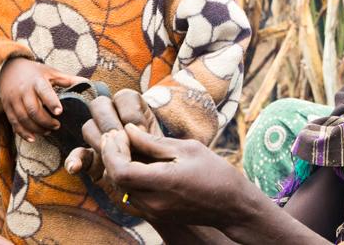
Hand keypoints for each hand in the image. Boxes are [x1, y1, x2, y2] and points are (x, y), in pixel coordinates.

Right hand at [0, 58, 85, 141]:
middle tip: (57, 126)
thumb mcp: (52, 72)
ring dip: (36, 128)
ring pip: (23, 118)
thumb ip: (68, 80)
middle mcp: (24, 91)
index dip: (52, 102)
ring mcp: (14, 99)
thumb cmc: (35, 72)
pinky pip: (13, 122)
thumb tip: (88, 84)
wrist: (8, 68)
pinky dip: (22, 132)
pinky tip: (33, 138)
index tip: (59, 112)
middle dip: (45, 121)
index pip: (44, 92)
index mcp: (37, 81)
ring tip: (48, 132)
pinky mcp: (7, 107)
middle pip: (33, 109)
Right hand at [65, 90, 161, 178]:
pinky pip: (77, 154)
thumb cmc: (165, 160)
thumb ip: (153, 136)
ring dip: (98, 140)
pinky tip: (75, 168)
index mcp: (134, 108)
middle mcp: (114, 118)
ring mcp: (100, 137)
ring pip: (89, 127)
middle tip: (123, 142)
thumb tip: (140, 133)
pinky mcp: (91, 158)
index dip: (131, 113)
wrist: (158, 182)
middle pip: (100, 105)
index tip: (142, 132)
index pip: (124, 96)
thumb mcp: (165, 144)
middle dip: (111, 123)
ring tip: (111, 156)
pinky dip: (75, 160)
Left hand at [99, 123, 248, 227]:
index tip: (118, 132)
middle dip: (112, 155)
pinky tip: (135, 162)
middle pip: (116, 179)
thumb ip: (154, 142)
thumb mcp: (188, 148)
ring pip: (121, 188)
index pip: (120, 170)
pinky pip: (131, 195)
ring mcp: (153, 211)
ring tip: (125, 145)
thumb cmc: (215, 173)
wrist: (231, 205)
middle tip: (117, 135)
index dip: (112, 151)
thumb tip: (129, 129)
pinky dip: (128, 177)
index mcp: (163, 183)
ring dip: (118, 166)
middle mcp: (153, 202)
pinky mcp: (155, 215)